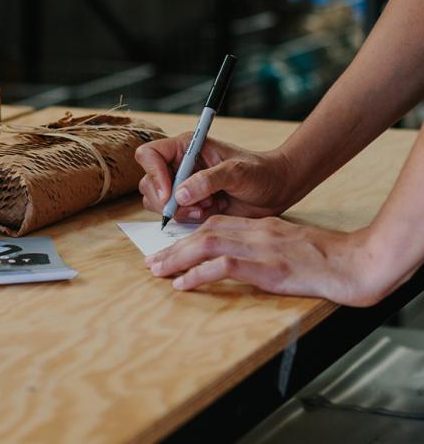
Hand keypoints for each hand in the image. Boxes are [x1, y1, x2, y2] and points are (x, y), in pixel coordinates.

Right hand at [135, 135, 295, 222]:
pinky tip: (209, 212)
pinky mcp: (189, 204)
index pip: (150, 155)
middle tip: (192, 206)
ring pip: (156, 201)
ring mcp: (182, 185)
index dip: (154, 173)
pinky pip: (173, 215)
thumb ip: (208, 180)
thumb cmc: (260, 172)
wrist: (276, 190)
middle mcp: (179, 165)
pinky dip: (187, 218)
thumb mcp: (237, 172)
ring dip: (178, 210)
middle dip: (165, 199)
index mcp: (186, 147)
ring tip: (205, 207)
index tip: (170, 192)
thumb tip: (179, 195)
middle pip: (148, 182)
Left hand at [145, 215, 384, 306]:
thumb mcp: (289, 244)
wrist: (355, 262)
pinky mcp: (268, 267)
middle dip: (174, 247)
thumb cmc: (326, 257)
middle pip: (204, 233)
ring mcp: (260, 248)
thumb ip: (264, 246)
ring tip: (157, 271)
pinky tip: (183, 284)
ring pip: (206, 245)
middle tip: (152, 262)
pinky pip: (224, 266)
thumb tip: (241, 258)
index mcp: (259, 226)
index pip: (214, 225)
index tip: (168, 247)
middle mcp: (255, 232)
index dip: (188, 236)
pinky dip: (199, 274)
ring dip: (177, 258)